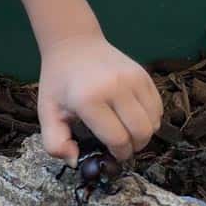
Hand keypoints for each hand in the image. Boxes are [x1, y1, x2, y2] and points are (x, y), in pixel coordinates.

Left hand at [37, 33, 162, 165]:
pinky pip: (158, 107)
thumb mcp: (47, 111)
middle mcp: (115, 86)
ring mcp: (132, 77)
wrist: (73, 44)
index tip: (110, 151)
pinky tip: (133, 116)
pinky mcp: (143, 73)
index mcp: (89, 98)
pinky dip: (150, 118)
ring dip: (143, 134)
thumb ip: (54, 143)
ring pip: (153, 122)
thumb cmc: (59, 81)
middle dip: (133, 147)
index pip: (117, 139)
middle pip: (141, 133)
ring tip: (126, 130)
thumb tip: (74, 161)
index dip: (117, 153)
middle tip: (121, 144)